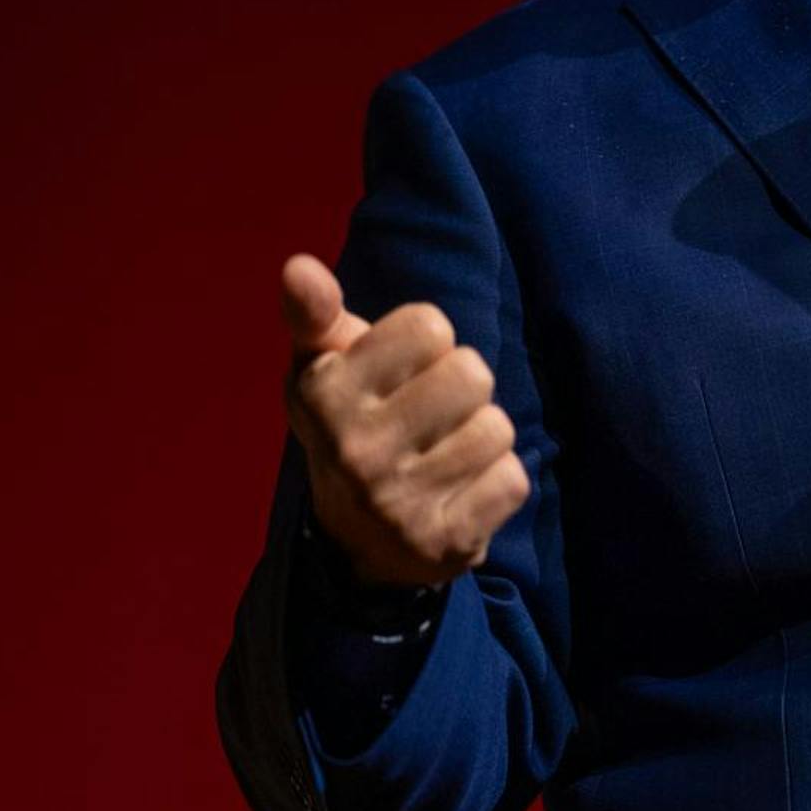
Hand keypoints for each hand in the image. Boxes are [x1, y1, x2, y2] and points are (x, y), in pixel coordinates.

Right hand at [280, 254, 530, 586]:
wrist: (359, 545)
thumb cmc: (352, 425)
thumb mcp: (323, 367)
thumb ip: (315, 312)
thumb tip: (298, 266)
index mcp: (322, 395)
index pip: (429, 324)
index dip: (426, 343)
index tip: (400, 374)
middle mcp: (354, 452)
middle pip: (472, 372)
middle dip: (461, 389)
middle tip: (429, 417)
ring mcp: (398, 505)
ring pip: (498, 428)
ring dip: (481, 437)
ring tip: (443, 455)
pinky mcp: (443, 544)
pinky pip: (512, 480)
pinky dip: (496, 483)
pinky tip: (459, 493)